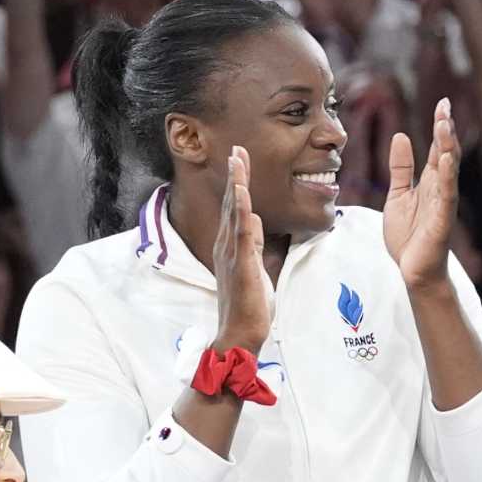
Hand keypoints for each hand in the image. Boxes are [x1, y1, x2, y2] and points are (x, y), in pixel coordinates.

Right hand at [211, 147, 274, 353]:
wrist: (241, 333)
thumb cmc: (249, 301)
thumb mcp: (254, 263)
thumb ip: (252, 241)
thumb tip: (254, 219)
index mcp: (231, 245)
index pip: (235, 206)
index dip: (238, 181)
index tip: (240, 157)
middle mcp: (227, 246)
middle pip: (232, 204)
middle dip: (236, 175)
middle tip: (237, 149)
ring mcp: (233, 255)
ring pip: (235, 214)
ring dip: (238, 187)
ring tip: (238, 163)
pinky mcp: (242, 266)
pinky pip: (243, 236)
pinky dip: (243, 215)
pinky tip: (245, 198)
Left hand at [384, 98, 458, 288]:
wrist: (413, 270)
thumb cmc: (408, 236)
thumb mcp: (397, 195)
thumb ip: (400, 167)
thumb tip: (401, 135)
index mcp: (430, 180)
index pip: (438, 147)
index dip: (440, 125)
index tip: (442, 104)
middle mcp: (441, 186)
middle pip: (446, 151)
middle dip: (446, 129)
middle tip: (445, 106)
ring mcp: (444, 201)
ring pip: (448, 168)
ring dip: (448, 146)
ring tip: (445, 124)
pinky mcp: (442, 217)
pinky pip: (446, 192)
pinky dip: (448, 174)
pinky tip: (448, 158)